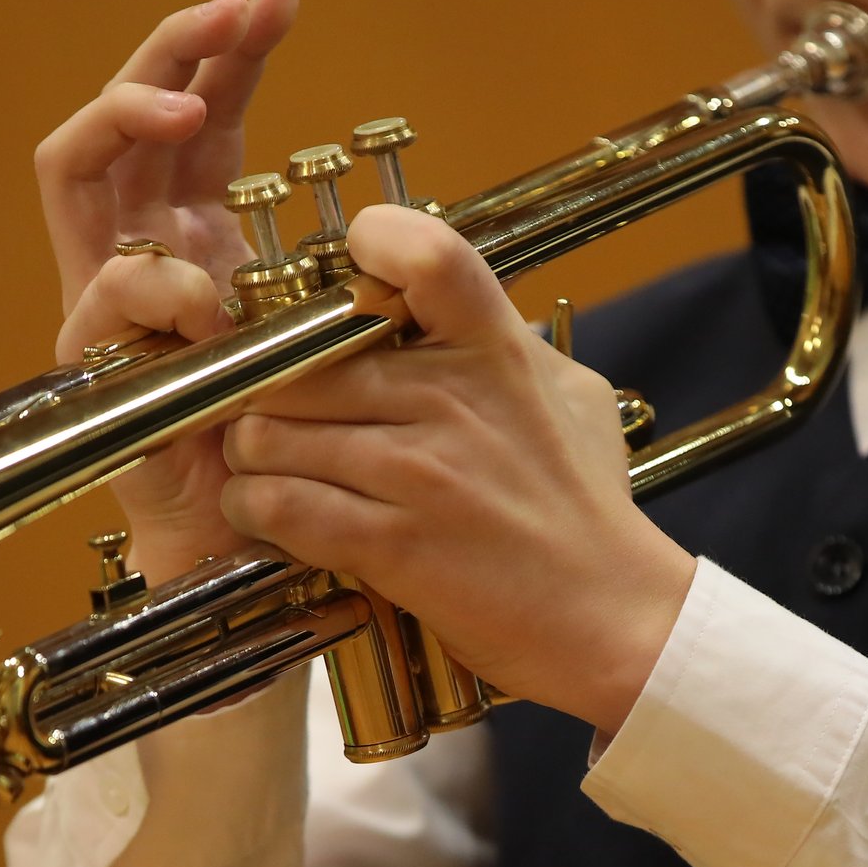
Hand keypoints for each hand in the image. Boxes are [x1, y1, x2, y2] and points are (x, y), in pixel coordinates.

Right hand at [33, 0, 298, 575]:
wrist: (252, 541)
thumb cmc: (294, 441)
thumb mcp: (330, 329)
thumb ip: (342, 268)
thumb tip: (397, 212)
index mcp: (200, 227)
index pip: (203, 113)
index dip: (233, 51)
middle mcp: (144, 245)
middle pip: (127, 114)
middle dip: (172, 50)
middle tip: (230, 12)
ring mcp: (107, 294)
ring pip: (76, 167)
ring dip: (129, 122)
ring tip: (187, 107)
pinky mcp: (93, 358)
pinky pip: (100, 290)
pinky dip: (152, 279)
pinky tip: (205, 290)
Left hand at [219, 205, 698, 733]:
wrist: (612, 618)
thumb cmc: (590, 511)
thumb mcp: (572, 399)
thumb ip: (509, 345)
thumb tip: (453, 310)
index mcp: (496, 350)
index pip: (423, 254)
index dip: (370, 248)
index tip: (349, 286)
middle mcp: (451, 399)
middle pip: (300, 360)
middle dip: (268, 389)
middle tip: (271, 412)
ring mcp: (419, 472)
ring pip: (272, 432)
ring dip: (255, 455)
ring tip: (268, 470)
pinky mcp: (392, 544)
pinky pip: (280, 505)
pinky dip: (258, 510)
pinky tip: (270, 516)